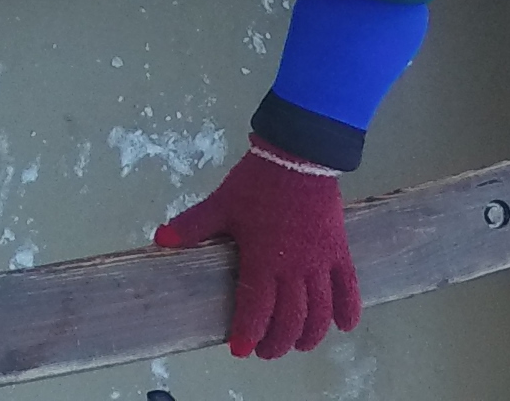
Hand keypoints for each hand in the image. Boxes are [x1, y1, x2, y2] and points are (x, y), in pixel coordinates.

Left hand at [154, 141, 359, 359]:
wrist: (298, 157)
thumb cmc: (256, 183)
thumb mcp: (221, 204)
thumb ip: (193, 225)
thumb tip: (160, 239)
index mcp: (262, 261)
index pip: (256, 310)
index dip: (248, 334)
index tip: (240, 350)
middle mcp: (294, 270)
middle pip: (290, 320)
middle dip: (277, 343)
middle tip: (266, 351)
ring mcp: (320, 264)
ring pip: (320, 313)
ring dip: (310, 335)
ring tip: (298, 345)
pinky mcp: (340, 253)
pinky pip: (349, 290)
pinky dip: (348, 312)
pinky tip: (344, 327)